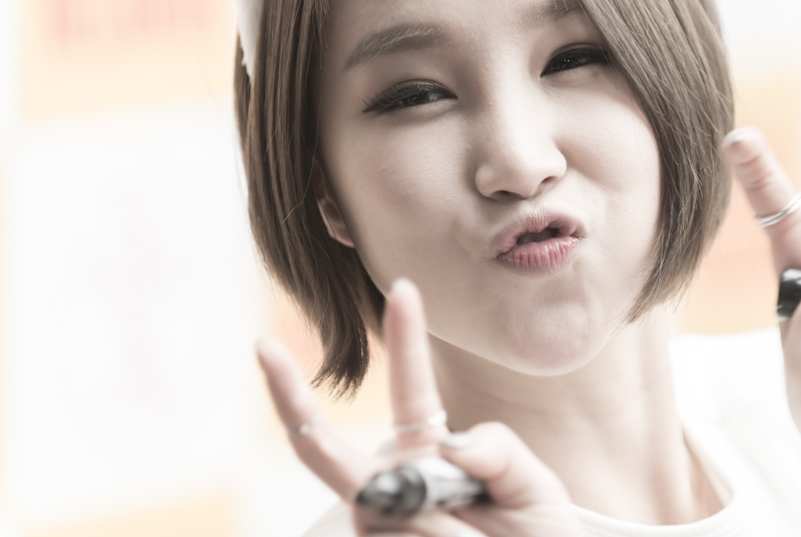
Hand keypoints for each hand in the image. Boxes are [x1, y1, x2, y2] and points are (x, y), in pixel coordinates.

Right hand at [257, 279, 582, 535]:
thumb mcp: (536, 489)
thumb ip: (501, 452)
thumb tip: (448, 440)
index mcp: (432, 456)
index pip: (412, 391)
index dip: (407, 339)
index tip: (404, 288)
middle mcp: (393, 489)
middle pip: (324, 448)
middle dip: (291, 398)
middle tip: (264, 346)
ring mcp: (376, 527)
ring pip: (380, 511)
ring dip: (444, 529)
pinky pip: (393, 533)